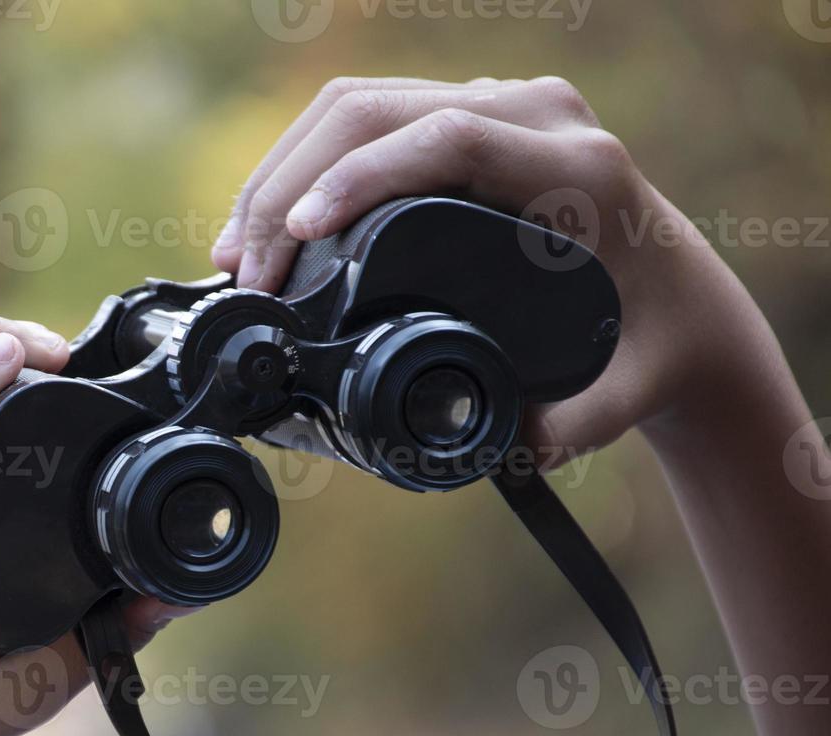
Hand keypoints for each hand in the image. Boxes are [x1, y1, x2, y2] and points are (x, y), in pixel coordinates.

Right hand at [210, 76, 778, 458]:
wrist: (682, 303)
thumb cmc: (654, 345)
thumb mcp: (626, 392)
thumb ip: (579, 425)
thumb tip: (511, 444)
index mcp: (574, 168)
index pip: (446, 141)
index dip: (358, 179)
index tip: (296, 235)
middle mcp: (537, 117)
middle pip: (378, 110)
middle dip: (290, 185)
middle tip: (247, 267)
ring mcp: (499, 108)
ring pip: (359, 105)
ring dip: (282, 172)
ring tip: (240, 250)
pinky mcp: (467, 118)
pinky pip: (368, 117)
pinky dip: (306, 165)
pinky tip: (272, 221)